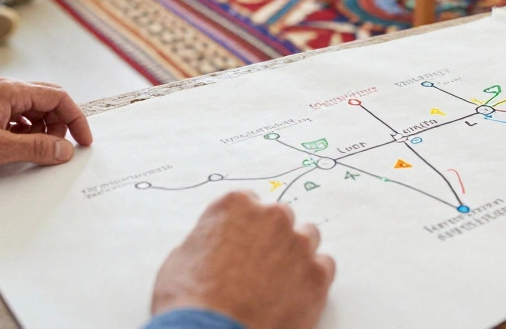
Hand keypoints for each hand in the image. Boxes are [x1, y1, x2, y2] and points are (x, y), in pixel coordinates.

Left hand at [0, 77, 92, 181]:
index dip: (75, 119)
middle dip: (59, 125)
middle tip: (61, 149)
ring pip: (29, 112)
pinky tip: (16, 152)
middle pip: (46, 101)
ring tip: (37, 154)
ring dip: (40, 132)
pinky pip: (12, 121)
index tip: (83, 142)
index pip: (58, 96)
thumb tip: (65, 150)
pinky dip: (22, 135)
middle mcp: (1, 91)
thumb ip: (36, 149)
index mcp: (9, 91)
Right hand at [152, 192, 334, 328]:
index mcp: (236, 206)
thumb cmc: (190, 301)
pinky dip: (312, 278)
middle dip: (271, 236)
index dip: (244, 226)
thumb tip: (212, 244)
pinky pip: (324, 267)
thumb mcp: (180, 259)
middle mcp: (272, 217)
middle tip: (258, 264)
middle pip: (280, 217)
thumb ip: (207, 239)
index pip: (249, 202)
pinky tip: (295, 294)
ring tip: (278, 280)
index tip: (243, 239)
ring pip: (307, 237)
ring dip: (296, 253)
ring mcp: (298, 245)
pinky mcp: (318, 275)